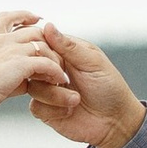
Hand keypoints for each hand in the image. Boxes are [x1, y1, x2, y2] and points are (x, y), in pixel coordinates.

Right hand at [0, 11, 72, 140]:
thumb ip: (6, 67)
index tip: (37, 17)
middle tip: (59, 56)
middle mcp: (1, 39)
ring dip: (55, 59)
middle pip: (34, 31)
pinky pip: (46, 63)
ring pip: (43, 46)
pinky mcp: (19, 63)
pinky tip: (60, 80)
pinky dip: (55, 71)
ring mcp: (11, 49)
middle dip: (48, 42)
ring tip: (62, 72)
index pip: (7, 17)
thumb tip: (24, 76)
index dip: (23, 15)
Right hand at [28, 27, 146, 147]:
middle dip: (48, 75)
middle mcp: (53, 70)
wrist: (115, 122)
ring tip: (76, 100)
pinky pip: (35, 106)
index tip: (58, 63)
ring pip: (32, 87)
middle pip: (31, 65)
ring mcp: (48, 90)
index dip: (42, 52)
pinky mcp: (46, 110)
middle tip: (66, 81)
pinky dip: (54, 110)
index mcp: (64, 53)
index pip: (40, 43)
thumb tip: (48, 25)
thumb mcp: (92, 63)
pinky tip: (69, 111)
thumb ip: (69, 46)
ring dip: (55, 95)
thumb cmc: (109, 88)